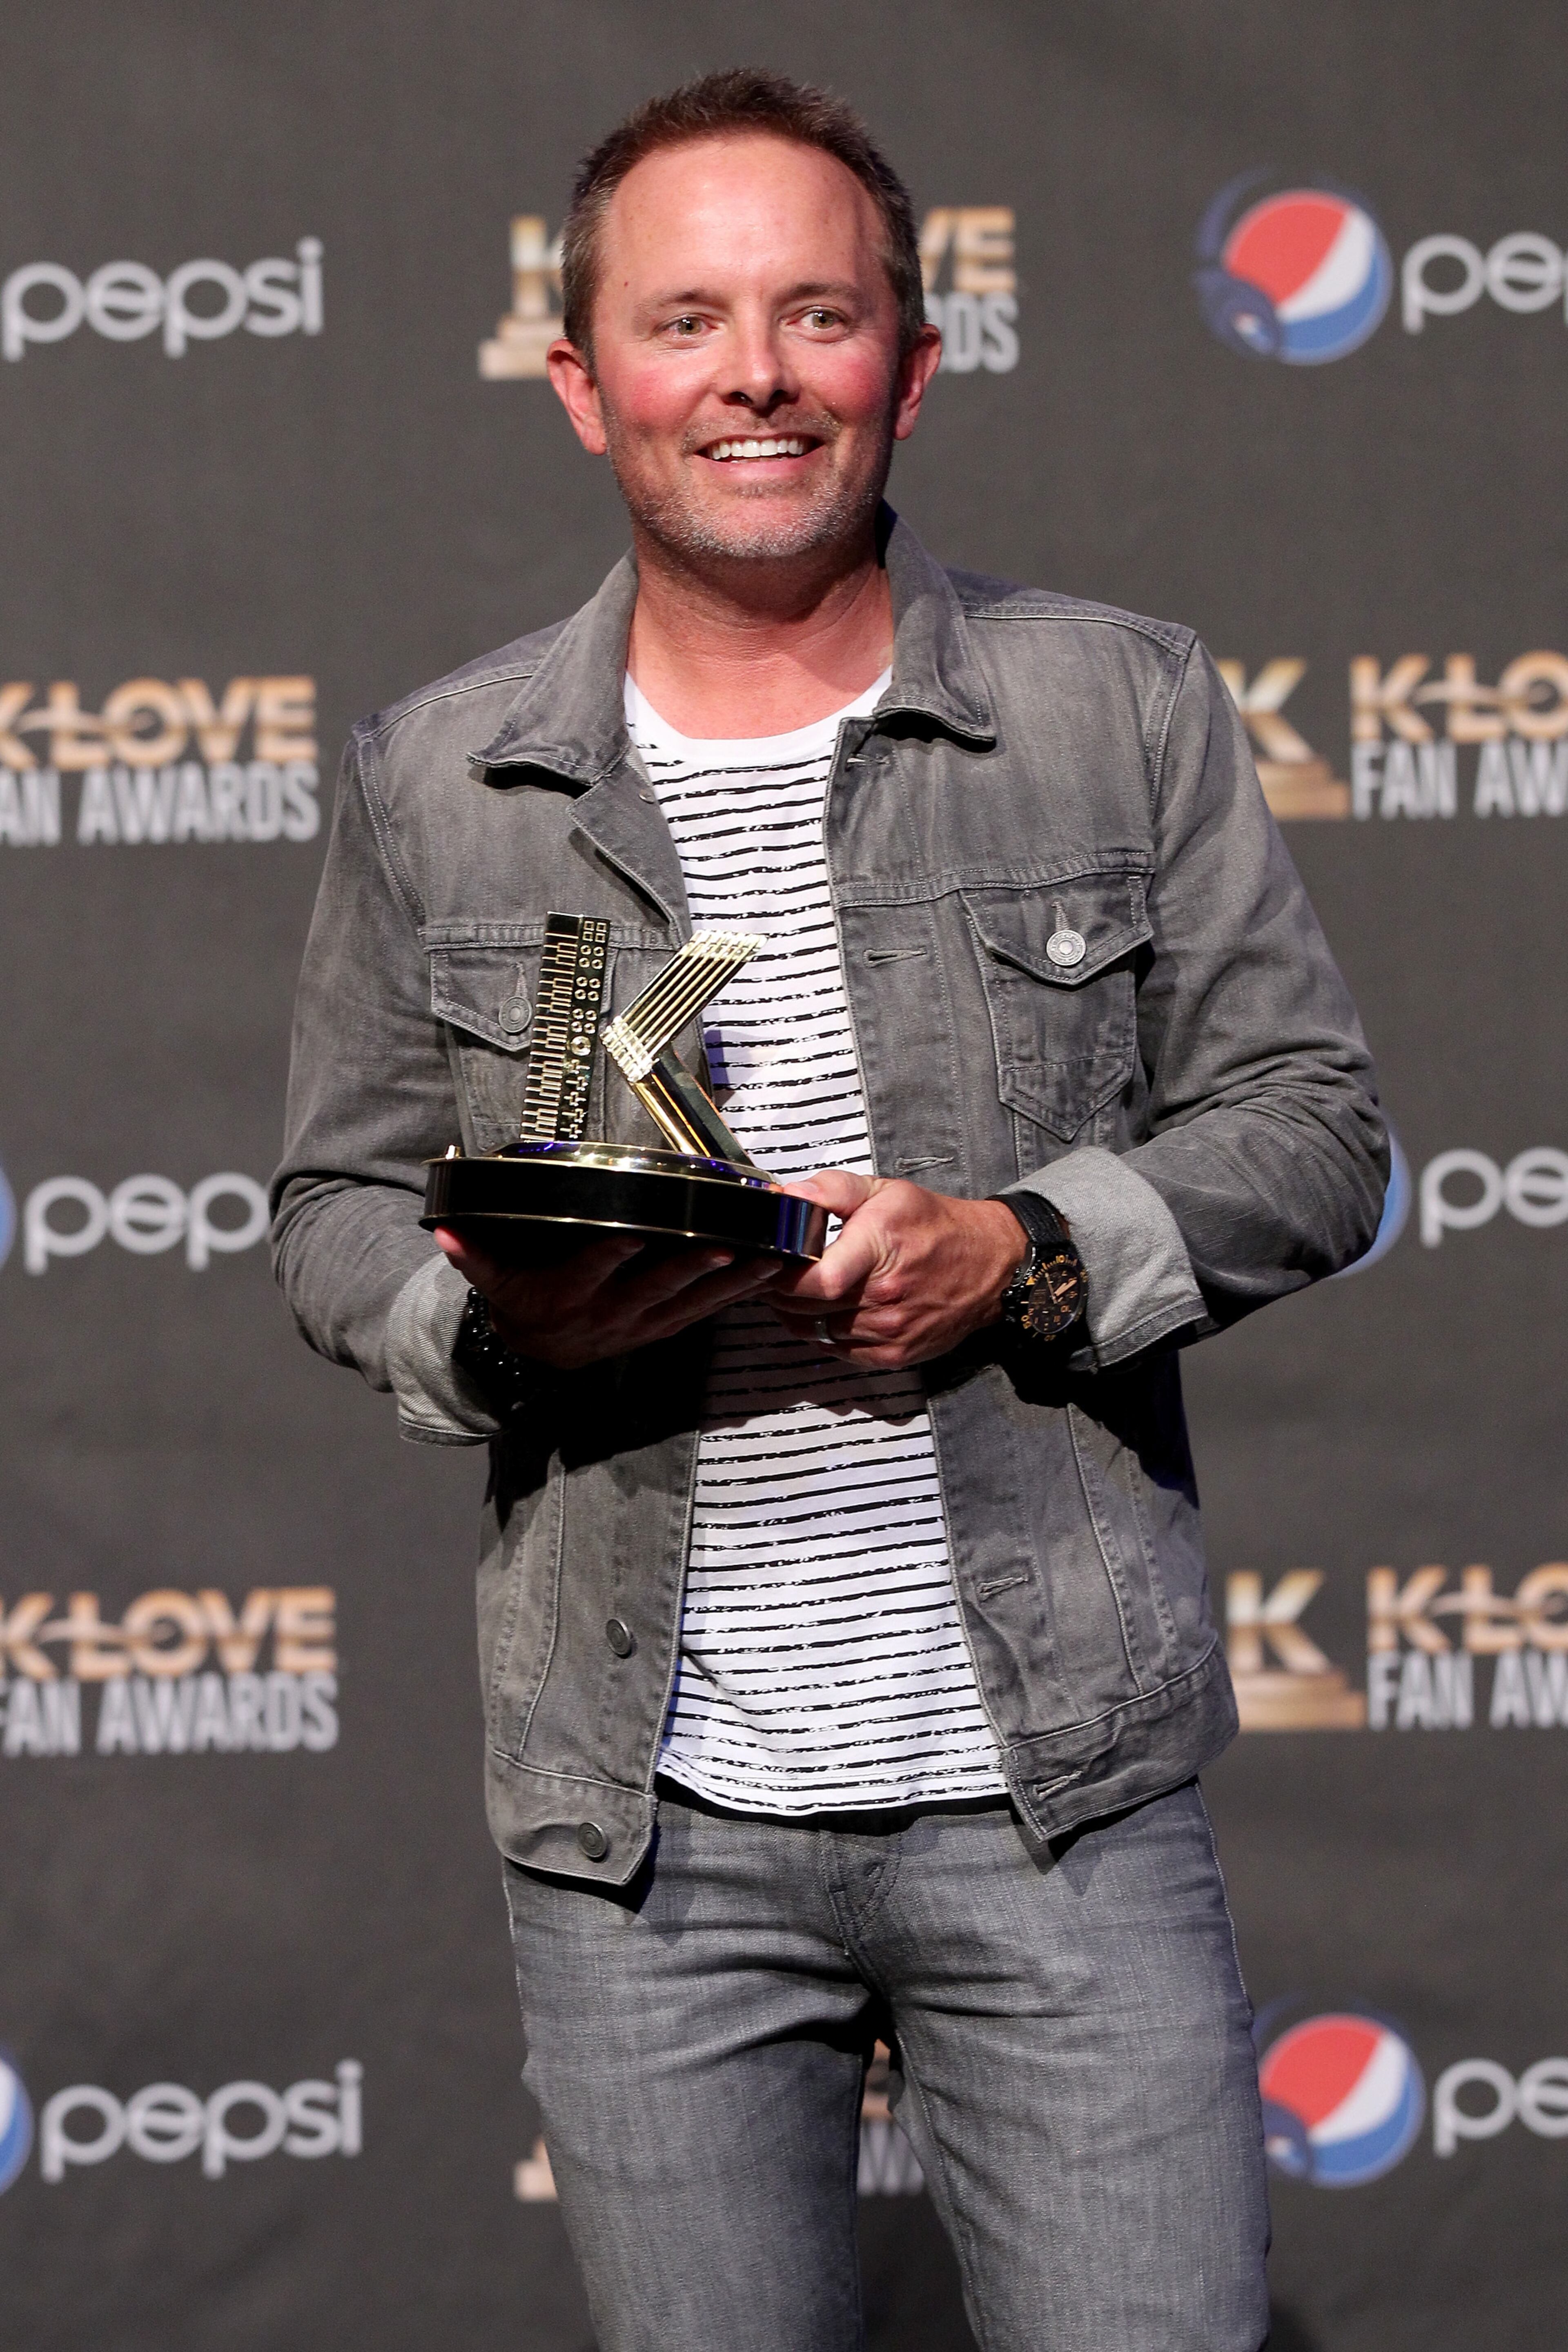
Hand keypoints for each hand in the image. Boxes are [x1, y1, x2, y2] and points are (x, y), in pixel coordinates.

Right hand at [434, 1226, 783, 1369]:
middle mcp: (607, 1312)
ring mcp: (639, 1324)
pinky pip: (704, 1312)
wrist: (537, 1352)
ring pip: (689, 1303)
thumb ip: (470, 1254)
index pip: (588, 1270)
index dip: (609, 1254)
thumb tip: (443, 1230)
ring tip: (764, 1259)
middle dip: (689, 1268)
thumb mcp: (491, 1279)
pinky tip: (767, 1274)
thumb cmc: (521, 1299)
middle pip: (653, 1288)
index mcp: (566, 1294)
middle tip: (724, 1245)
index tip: (631, 1233)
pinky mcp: (663, 1328)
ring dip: (728, 1282)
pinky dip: (736, 1295)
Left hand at [767, 1173, 1028, 1369]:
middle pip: (808, 1307)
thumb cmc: (935, 1226)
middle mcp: (885, 1296)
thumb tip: (791, 1194)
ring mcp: (890, 1331)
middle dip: (780, 1290)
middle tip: (774, 1273)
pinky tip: (823, 1311)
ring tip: (797, 1290)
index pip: (818, 1279)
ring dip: (797, 1313)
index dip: (783, 1274)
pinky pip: (838, 1350)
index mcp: (880, 1249)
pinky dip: (821, 1333)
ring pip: (817, 1331)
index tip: (772, 1260)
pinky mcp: (894, 1354)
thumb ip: (833, 1190)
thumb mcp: (886, 1191)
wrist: (990, 1264)